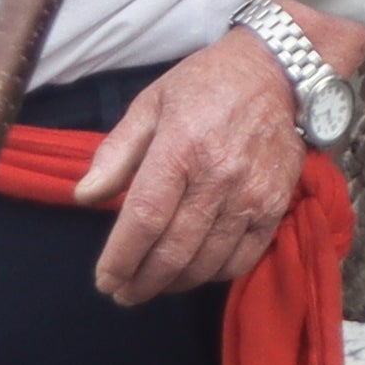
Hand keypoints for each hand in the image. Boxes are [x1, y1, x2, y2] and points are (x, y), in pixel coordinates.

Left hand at [75, 25, 312, 303]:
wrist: (279, 70)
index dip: (121, 258)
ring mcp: (252, 193)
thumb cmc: (206, 84)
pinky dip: (214, 274)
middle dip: (142, 282)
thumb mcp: (150, 103)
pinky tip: (195, 271)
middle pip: (174, 250)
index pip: (145, 219)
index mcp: (181, 146)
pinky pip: (243, 257)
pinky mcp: (277, 204)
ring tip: (154, 285)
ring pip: (207, 261)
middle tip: (124, 293)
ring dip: (174, 283)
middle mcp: (219, 176)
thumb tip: (85, 196)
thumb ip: (115, 152)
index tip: (105, 280)